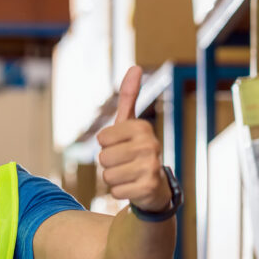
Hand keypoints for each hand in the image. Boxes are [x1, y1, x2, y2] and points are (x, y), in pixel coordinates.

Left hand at [96, 66, 169, 213]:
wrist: (155, 186)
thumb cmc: (136, 150)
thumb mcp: (130, 123)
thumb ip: (129, 96)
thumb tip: (135, 66)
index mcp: (142, 128)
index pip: (102, 138)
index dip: (106, 145)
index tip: (121, 146)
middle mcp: (150, 145)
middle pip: (103, 158)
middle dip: (109, 164)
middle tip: (124, 163)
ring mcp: (151, 166)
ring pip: (108, 176)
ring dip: (114, 178)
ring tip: (128, 175)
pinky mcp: (149, 188)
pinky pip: (115, 191)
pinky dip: (120, 192)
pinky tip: (133, 187)